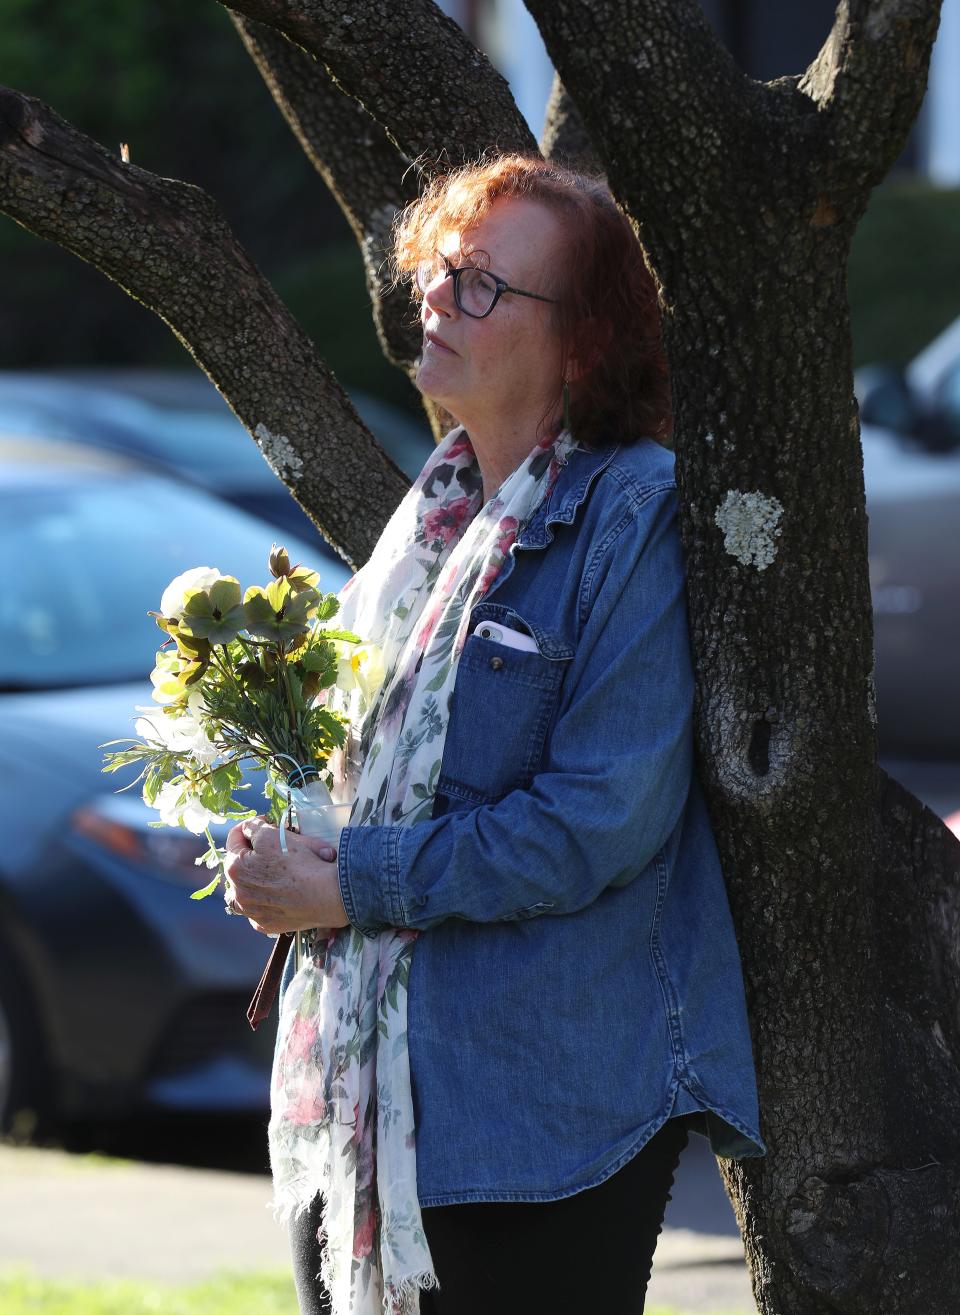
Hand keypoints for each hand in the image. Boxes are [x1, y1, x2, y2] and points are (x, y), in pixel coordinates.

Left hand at [223, 815, 349, 936]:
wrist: (325, 895)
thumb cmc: (298, 863)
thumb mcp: (273, 835)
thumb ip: (253, 828)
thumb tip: (248, 828)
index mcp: (235, 868)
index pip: (234, 839)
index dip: (249, 827)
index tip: (264, 823)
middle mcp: (237, 893)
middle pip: (239, 866)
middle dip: (251, 853)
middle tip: (272, 846)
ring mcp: (250, 912)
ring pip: (245, 890)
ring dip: (253, 878)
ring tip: (271, 871)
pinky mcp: (265, 924)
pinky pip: (259, 908)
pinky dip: (265, 899)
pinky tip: (278, 893)